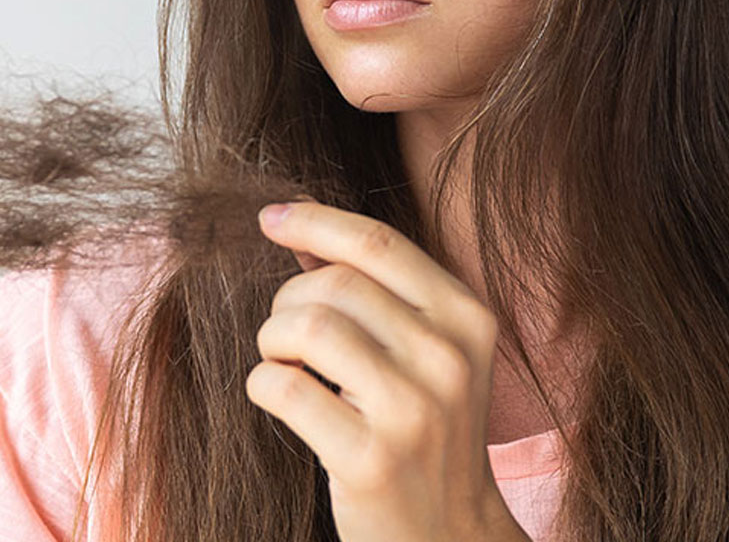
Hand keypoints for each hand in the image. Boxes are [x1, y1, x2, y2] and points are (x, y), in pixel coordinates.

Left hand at [247, 198, 531, 541]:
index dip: (314, 221)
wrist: (451, 535)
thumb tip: (300, 224)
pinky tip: (277, 396)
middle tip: (286, 335)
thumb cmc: (426, 430)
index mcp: (467, 318)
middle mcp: (448, 358)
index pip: (378, 243)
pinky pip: (283, 387)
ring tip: (284, 363)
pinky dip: (261, 383)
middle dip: (288, 300)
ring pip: (305, 327)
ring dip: (272, 340)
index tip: (270, 218)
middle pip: (333, 283)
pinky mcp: (371, 458)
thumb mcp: (426, 352)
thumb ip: (375, 288)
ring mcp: (413, 410)